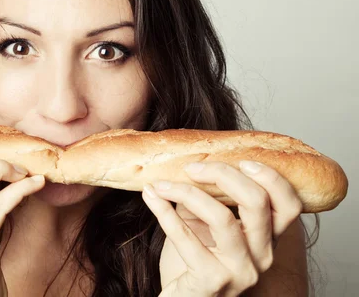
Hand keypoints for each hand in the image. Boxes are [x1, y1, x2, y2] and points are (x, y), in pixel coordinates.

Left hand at [142, 160, 302, 296]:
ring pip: (223, 218)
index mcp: (268, 239)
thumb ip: (208, 196)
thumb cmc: (195, 260)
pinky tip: (151, 197)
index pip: (289, 204)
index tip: (241, 159)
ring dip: (186, 192)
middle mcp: (262, 256)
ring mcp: (240, 271)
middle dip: (223, 174)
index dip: (269, 177)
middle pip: (257, 203)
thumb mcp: (206, 224)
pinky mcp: (212, 281)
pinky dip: (164, 213)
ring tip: (161, 184)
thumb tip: (192, 160)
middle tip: (192, 167)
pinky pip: (187, 239)